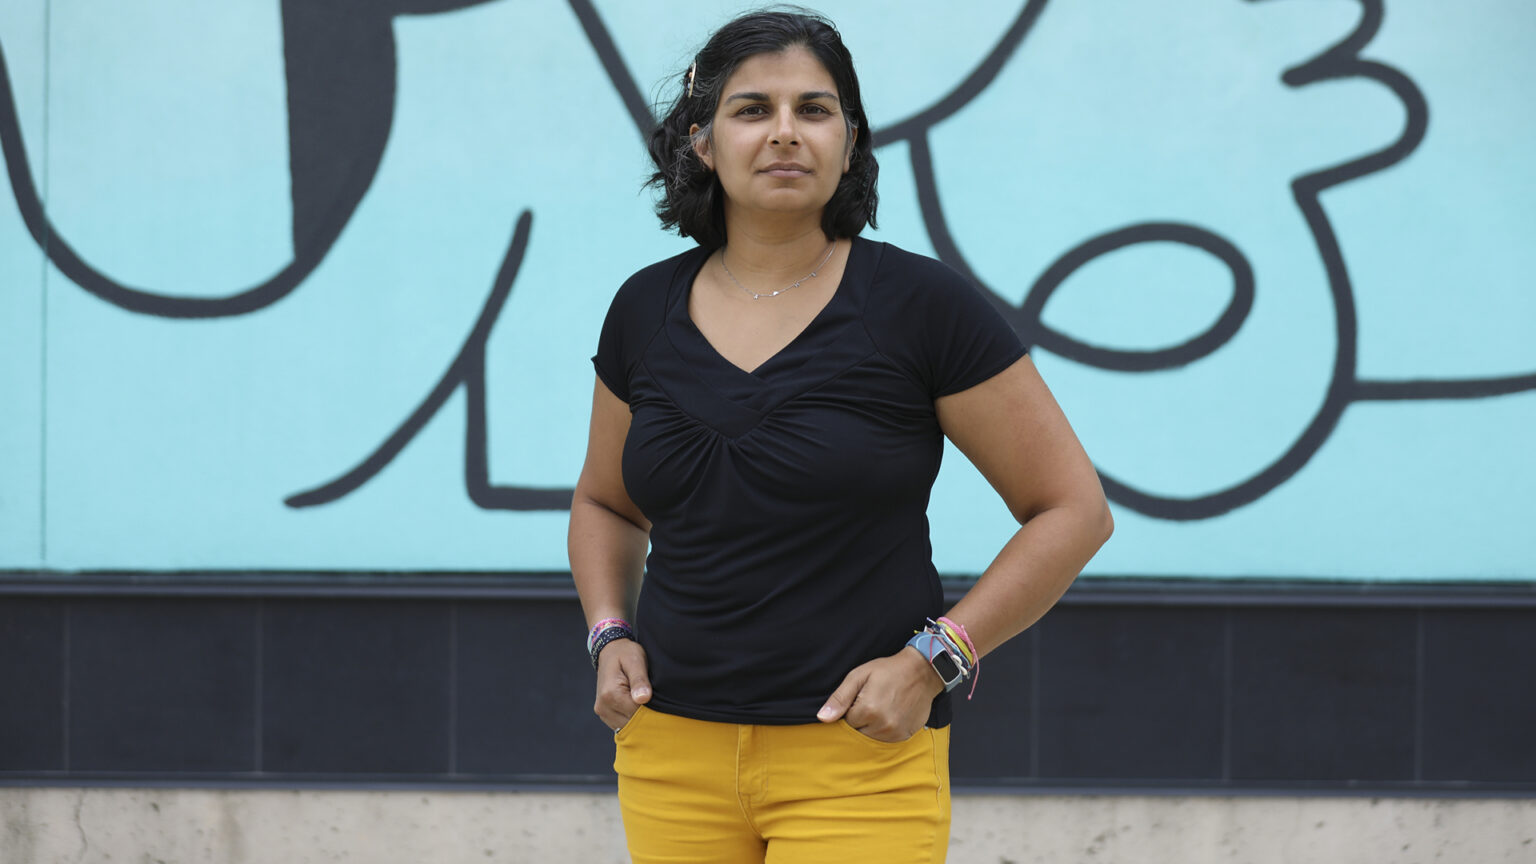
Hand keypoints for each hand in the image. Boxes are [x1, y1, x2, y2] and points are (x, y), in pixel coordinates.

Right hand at [594, 638, 650, 731]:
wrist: (610, 651)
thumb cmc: (625, 653)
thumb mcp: (635, 660)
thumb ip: (639, 680)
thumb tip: (643, 698)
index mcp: (610, 694)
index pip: (636, 713)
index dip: (652, 710)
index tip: (662, 701)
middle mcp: (603, 706)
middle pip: (632, 723)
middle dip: (646, 716)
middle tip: (658, 702)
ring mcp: (602, 712)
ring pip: (627, 727)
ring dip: (639, 719)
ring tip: (648, 702)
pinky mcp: (605, 714)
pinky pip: (622, 725)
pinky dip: (633, 720)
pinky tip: (640, 707)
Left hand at [816, 647, 944, 741]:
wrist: (922, 671)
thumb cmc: (888, 670)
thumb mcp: (859, 675)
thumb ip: (840, 698)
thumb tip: (822, 718)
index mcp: (868, 710)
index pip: (847, 721)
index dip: (852, 709)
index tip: (862, 697)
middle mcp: (882, 725)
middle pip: (858, 732)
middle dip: (861, 719)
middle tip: (873, 700)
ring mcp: (895, 732)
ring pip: (871, 737)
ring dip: (873, 726)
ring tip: (883, 706)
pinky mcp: (905, 735)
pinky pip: (886, 740)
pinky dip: (885, 730)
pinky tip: (892, 713)